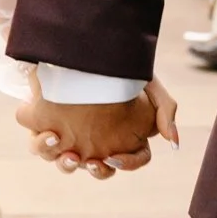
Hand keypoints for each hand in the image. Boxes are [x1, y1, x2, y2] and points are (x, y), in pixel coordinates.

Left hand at [16, 80, 178, 176]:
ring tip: (68, 154)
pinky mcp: (46, 126)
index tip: (112, 157)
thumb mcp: (148, 84)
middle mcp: (98, 141)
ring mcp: (72, 137)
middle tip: (88, 161)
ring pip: (67, 164)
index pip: (133, 160)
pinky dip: (43, 145)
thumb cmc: (119, 69)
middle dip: (94, 170)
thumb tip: (174, 143)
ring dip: (66, 164)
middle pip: (99, 169)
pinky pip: (42, 146)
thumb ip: (166, 110)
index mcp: (125, 135)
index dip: (125, 164)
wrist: (84, 48)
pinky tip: (48, 135)